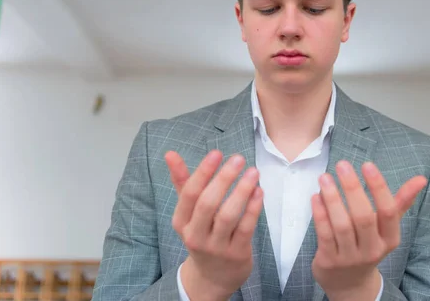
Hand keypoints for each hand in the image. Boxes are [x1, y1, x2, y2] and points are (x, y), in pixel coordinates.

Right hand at [166, 150, 262, 300]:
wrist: (212, 277)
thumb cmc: (202, 233)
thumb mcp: (188, 211)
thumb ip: (182, 182)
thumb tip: (170, 153)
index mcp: (182, 221)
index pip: (190, 194)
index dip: (203, 172)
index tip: (217, 153)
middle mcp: (196, 235)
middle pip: (208, 204)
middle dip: (223, 179)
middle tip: (238, 158)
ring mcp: (217, 246)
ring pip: (228, 216)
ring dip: (242, 191)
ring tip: (253, 172)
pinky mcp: (237, 253)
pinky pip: (246, 228)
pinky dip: (253, 208)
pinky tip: (259, 191)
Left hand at [311, 160, 426, 299]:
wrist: (350, 284)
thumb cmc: (369, 244)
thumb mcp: (387, 227)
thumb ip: (401, 202)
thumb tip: (421, 179)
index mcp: (390, 239)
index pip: (388, 211)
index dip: (378, 187)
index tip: (367, 165)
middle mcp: (372, 249)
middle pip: (363, 217)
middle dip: (352, 188)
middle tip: (342, 165)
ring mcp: (350, 257)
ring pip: (342, 225)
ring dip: (332, 198)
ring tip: (325, 177)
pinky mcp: (330, 261)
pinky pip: (324, 234)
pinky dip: (320, 214)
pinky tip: (316, 196)